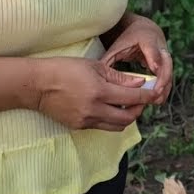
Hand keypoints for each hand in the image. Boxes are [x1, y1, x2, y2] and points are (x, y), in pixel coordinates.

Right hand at [34, 57, 158, 131]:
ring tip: (126, 104)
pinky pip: (102, 126)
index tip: (155, 92)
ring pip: (117, 126)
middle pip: (128, 117)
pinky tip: (108, 107)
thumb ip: (119, 77)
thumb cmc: (65, 69)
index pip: (133, 97)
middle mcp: (95, 109)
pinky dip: (110, 119)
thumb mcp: (94, 66)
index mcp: (100, 91)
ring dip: (126, 117)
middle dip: (139, 109)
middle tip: (140, 99)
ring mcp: (86, 121)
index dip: (147, 95)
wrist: (37, 86)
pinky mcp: (79, 127)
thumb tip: (140, 83)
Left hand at [100, 13, 172, 103]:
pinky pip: (168, 76)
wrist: (142, 30)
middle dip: (163, 78)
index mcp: (146, 37)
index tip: (154, 69)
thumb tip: (96, 77)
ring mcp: (165, 54)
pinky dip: (164, 88)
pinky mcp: (167, 63)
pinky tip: (157, 100)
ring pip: (169, 71)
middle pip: (166, 61)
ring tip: (157, 101)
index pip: (152, 48)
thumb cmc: (127, 40)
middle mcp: (159, 45)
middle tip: (156, 93)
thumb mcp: (117, 47)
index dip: (154, 57)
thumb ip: (110, 60)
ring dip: (165, 86)